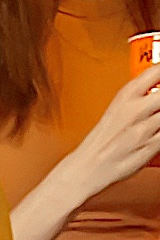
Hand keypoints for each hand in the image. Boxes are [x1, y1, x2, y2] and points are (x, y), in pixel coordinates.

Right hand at [65, 64, 159, 199]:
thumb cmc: (102, 140)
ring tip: (153, 121)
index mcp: (127, 94)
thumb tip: (158, 86)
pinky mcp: (149, 148)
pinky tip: (155, 134)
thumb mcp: (118, 106)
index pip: (157, 71)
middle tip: (157, 107)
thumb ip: (141, 94)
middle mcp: (136, 110)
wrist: (87, 168)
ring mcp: (143, 130)